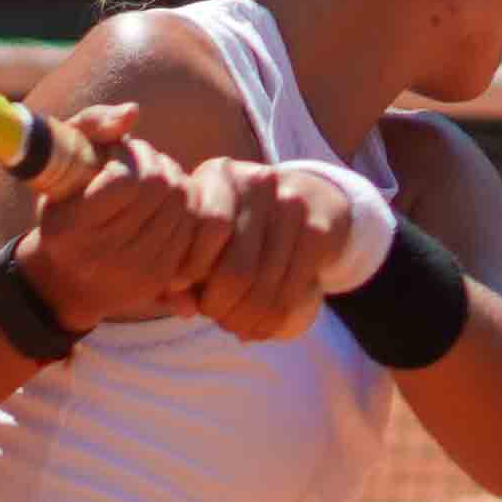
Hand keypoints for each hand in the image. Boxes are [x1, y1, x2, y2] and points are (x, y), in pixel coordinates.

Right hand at [18, 105, 209, 329]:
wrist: (66, 280)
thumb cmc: (62, 207)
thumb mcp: (59, 159)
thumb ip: (91, 124)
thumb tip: (133, 112)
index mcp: (71, 229)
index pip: (125, 179)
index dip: (126, 154)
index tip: (113, 153)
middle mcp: (103, 255)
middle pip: (160, 187)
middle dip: (153, 160)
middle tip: (138, 159)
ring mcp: (136, 270)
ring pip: (181, 202)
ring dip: (170, 177)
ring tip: (150, 177)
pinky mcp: (162, 276)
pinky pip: (191, 223)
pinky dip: (183, 202)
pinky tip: (163, 201)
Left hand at [173, 156, 375, 342]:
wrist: (310, 198)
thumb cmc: (240, 223)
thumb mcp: (204, 231)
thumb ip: (182, 269)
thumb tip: (182, 307)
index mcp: (219, 174)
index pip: (206, 228)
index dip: (190, 271)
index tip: (182, 289)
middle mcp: (259, 182)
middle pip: (236, 270)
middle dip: (220, 308)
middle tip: (215, 317)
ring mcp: (294, 206)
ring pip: (264, 289)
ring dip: (246, 321)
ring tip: (237, 326)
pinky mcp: (319, 232)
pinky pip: (292, 293)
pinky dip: (273, 322)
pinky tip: (262, 326)